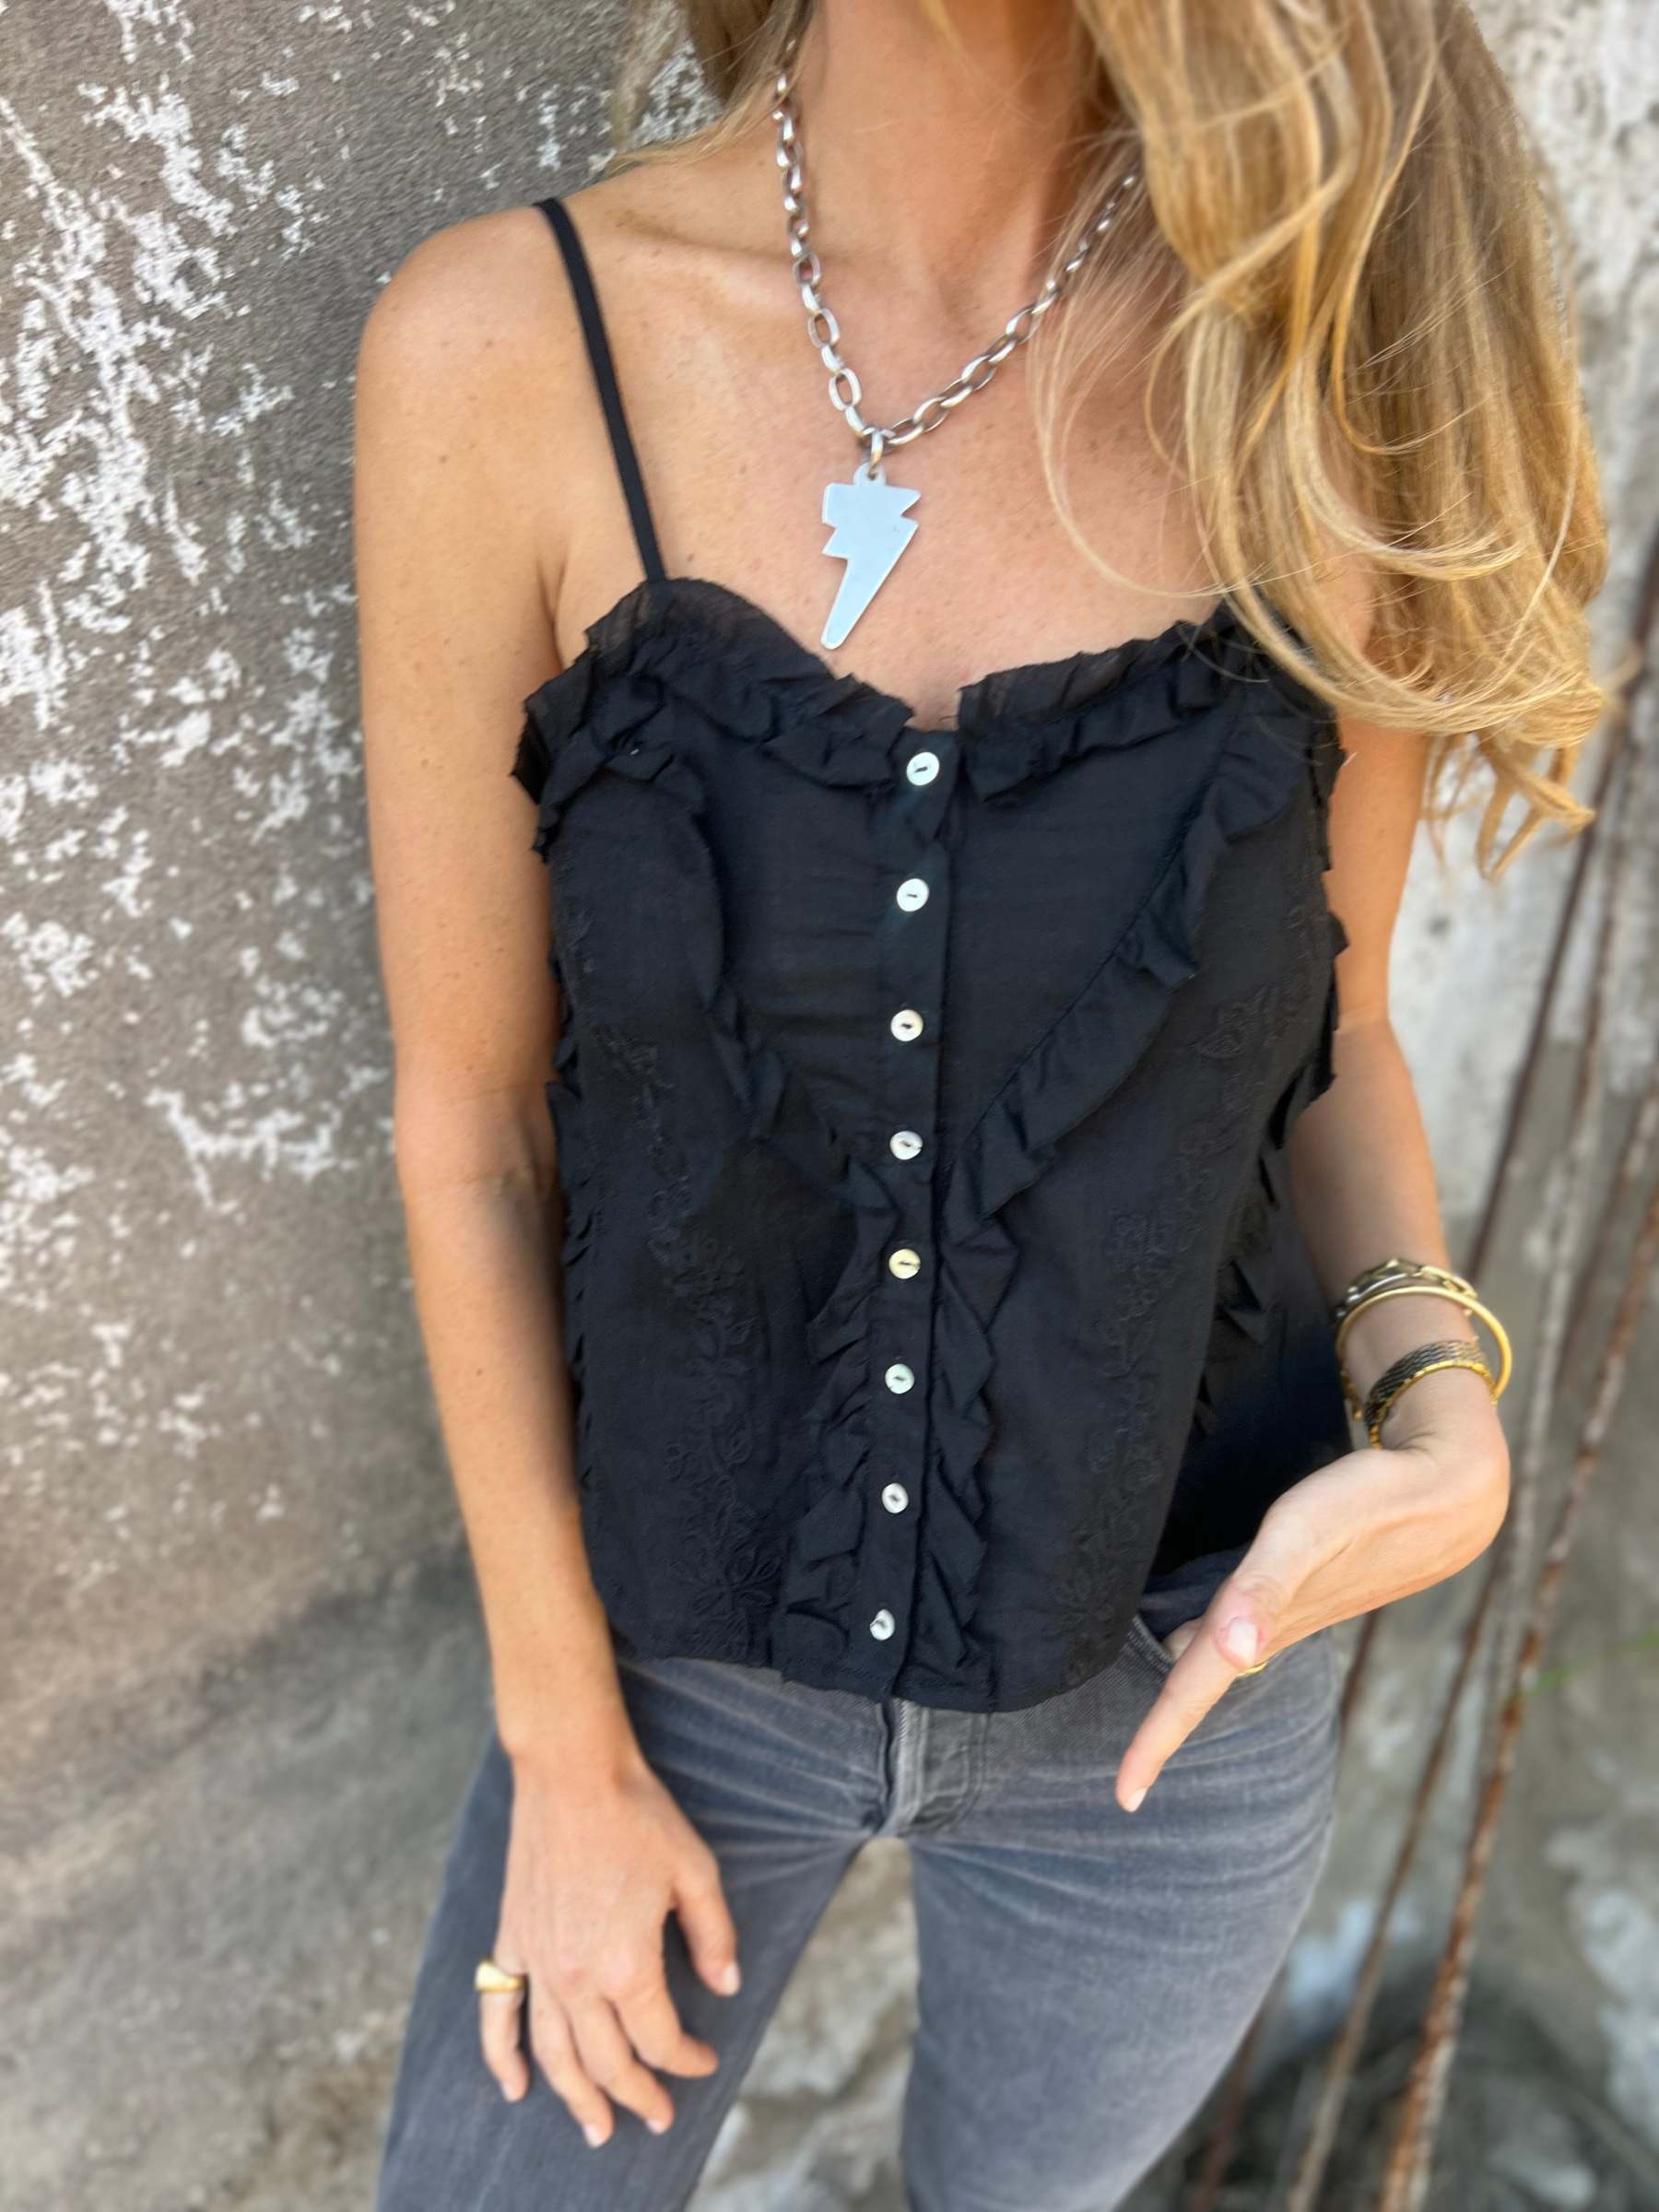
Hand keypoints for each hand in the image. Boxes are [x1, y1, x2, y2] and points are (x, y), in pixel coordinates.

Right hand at [483, 1739, 740, 2145]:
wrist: (571, 1771)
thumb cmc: (639, 1815)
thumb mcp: (694, 1872)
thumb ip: (713, 1936)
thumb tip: (726, 1986)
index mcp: (628, 1965)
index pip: (660, 2039)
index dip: (687, 2059)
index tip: (707, 2059)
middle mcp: (577, 1978)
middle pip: (607, 2062)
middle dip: (636, 2097)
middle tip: (657, 2117)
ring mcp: (538, 1963)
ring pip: (554, 2055)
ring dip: (576, 2099)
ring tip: (596, 2129)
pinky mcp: (512, 1941)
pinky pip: (499, 2013)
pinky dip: (502, 2057)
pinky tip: (515, 2085)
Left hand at [1115, 1377, 1508, 1812]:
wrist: (1450, 1494)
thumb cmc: (1369, 1508)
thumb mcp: (1307, 1537)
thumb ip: (1266, 1590)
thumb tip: (1235, 1652)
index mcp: (1259, 1626)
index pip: (1191, 1692)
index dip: (1154, 1743)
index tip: (1123, 1798)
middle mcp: (1270, 1627)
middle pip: (1199, 1687)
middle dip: (1162, 1730)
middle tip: (1126, 1775)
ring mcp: (1290, 1610)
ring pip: (1219, 1660)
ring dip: (1184, 1691)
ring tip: (1149, 1720)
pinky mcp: (1306, 1585)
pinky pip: (1240, 1627)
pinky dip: (1210, 1645)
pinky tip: (1199, 1639)